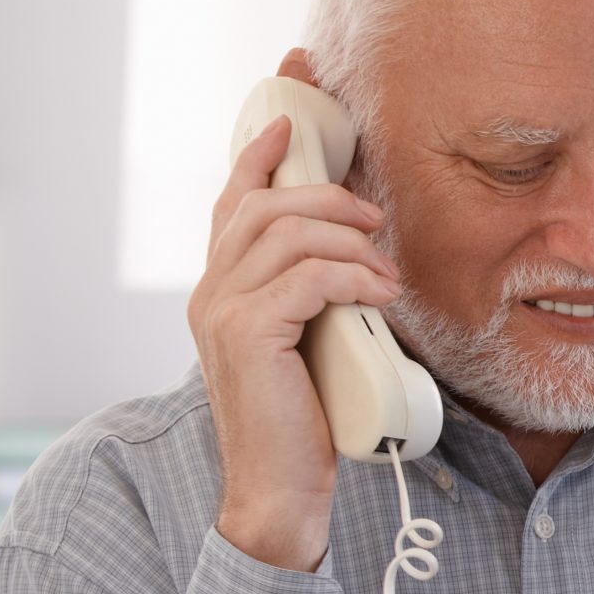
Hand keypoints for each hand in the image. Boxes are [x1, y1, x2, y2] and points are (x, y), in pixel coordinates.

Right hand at [189, 108, 404, 572]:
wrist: (281, 490)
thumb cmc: (307, 419)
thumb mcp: (313, 338)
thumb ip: (316, 292)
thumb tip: (360, 249)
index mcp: (221, 286)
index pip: (234, 196)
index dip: (259, 143)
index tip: (293, 104)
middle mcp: (210, 290)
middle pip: (261, 202)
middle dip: (324, 192)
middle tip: (373, 216)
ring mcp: (223, 311)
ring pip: (284, 232)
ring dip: (347, 239)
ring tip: (383, 269)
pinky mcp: (248, 335)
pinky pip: (306, 277)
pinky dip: (352, 277)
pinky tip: (381, 294)